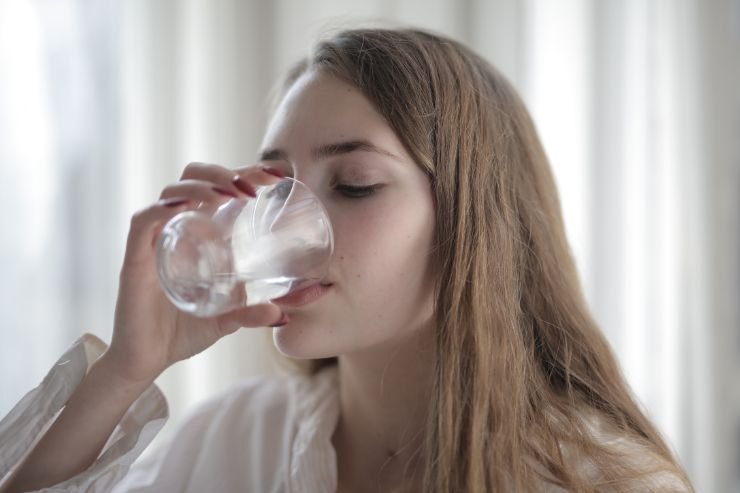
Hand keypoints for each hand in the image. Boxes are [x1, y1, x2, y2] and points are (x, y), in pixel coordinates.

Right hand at [102, 163, 286, 384]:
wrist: (145, 361)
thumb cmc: (181, 333)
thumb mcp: (226, 320)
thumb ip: (251, 313)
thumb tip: (282, 315)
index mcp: (198, 233)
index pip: (219, 188)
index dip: (245, 173)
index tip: (275, 176)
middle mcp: (176, 229)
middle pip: (193, 177)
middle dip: (223, 172)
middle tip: (252, 188)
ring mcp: (154, 241)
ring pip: (172, 192)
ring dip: (202, 185)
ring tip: (229, 196)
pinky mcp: (135, 258)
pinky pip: (144, 221)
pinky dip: (163, 208)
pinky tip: (186, 206)